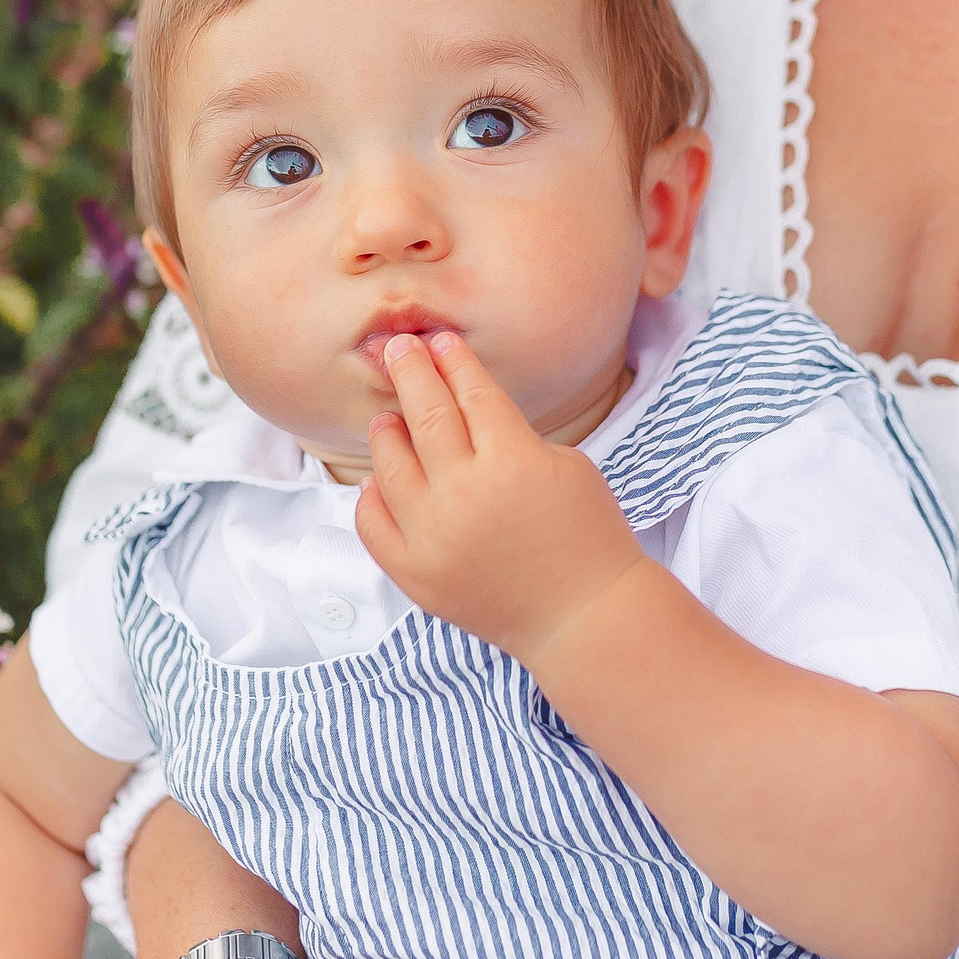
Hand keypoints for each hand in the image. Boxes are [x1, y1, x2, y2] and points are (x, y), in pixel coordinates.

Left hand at [353, 331, 647, 664]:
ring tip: (386, 418)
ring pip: (390, 467)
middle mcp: (465, 494)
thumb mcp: (567, 465)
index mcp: (512, 460)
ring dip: (386, 433)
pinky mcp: (415, 574)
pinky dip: (371, 498)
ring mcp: (434, 537)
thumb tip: (462, 408)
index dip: (454, 362)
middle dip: (411, 373)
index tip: (440, 341)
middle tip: (397, 349)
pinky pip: (374, 525)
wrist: (583, 617)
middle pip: (426, 415)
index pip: (471, 394)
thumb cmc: (587, 537)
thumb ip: (511, 434)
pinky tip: (376, 482)